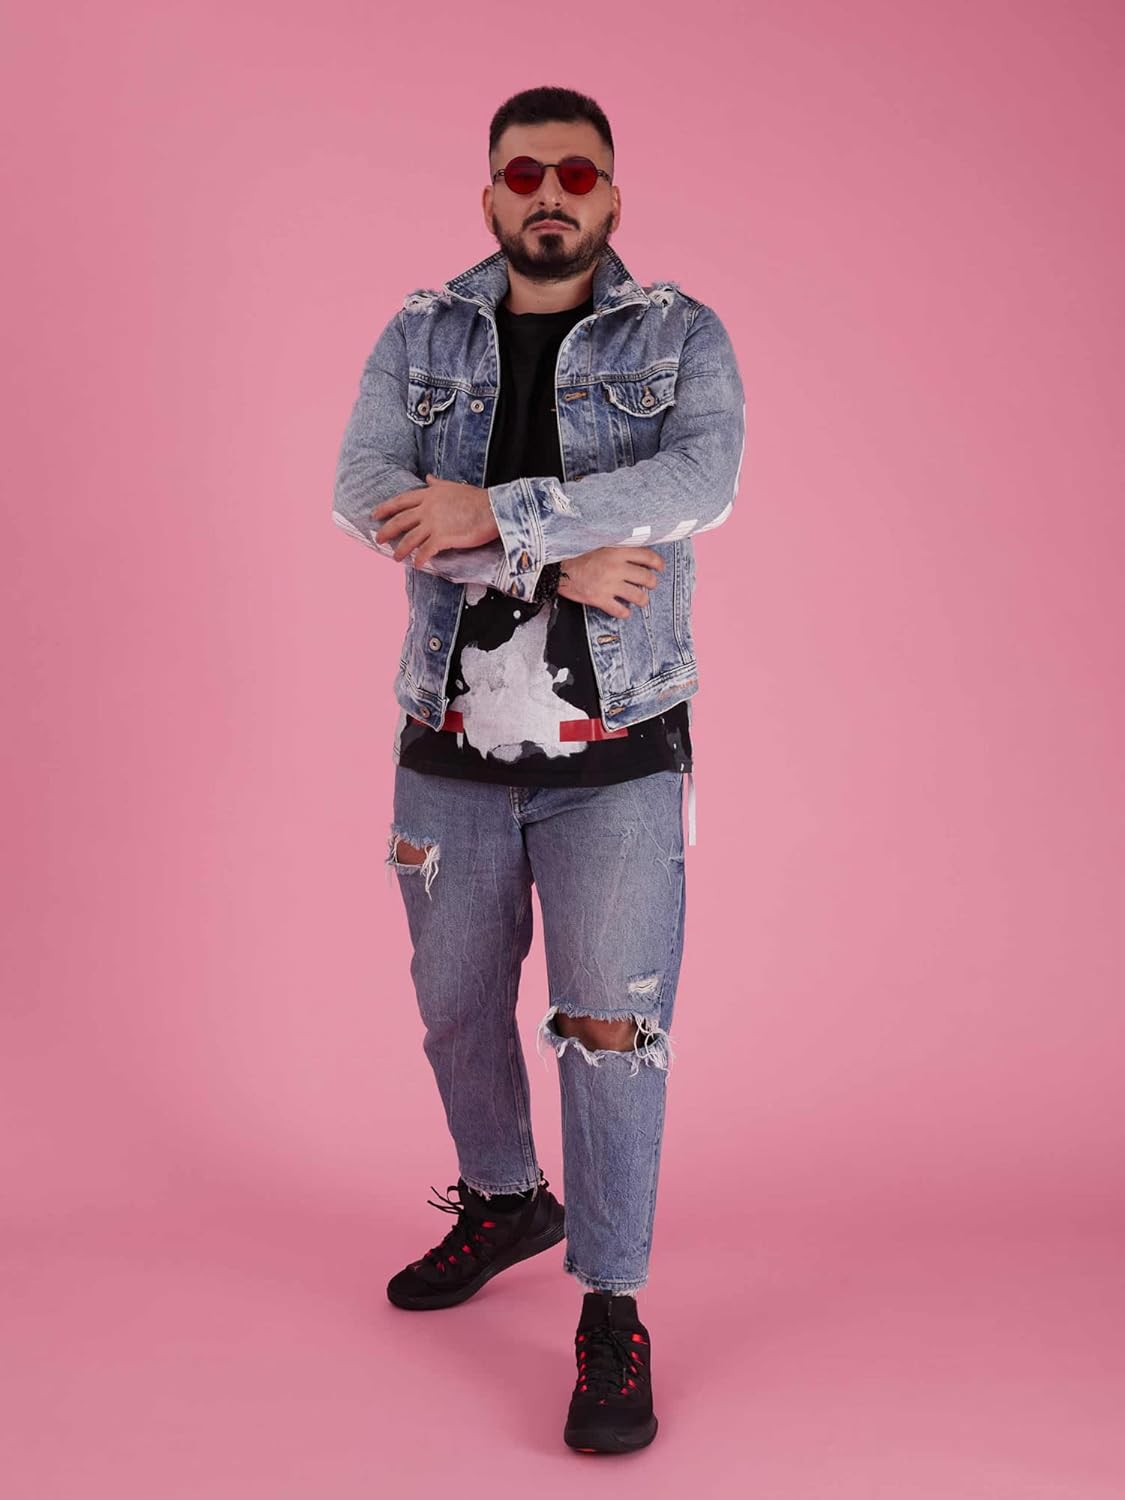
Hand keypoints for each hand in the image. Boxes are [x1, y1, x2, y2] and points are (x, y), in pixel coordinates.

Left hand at [371, 474, 500, 565]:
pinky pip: (426, 551)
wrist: (493, 509)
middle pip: (400, 520)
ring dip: (400, 549)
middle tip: (378, 539)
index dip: (386, 508)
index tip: (375, 515)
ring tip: (395, 558)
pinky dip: (420, 559)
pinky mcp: (443, 537)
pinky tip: (417, 565)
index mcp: (430, 494)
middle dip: (387, 530)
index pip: (401, 501)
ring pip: (410, 538)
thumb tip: (429, 477)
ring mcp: (434, 523)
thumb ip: (438, 484)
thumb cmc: (477, 499)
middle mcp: (428, 508)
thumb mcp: (454, 486)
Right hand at [556, 546, 665, 618]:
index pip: (647, 556)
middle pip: (646, 578)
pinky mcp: (600, 598)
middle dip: (652, 583)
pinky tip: (624, 611)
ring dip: (643, 599)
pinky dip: (624, 612)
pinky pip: (620, 610)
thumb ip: (617, 547)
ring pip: (638, 596)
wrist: (557, 567)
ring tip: (641, 599)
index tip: (659, 567)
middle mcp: (616, 567)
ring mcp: (609, 584)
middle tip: (650, 584)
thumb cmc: (576, 554)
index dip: (657, 563)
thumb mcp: (599, 542)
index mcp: (617, 551)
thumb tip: (633, 551)